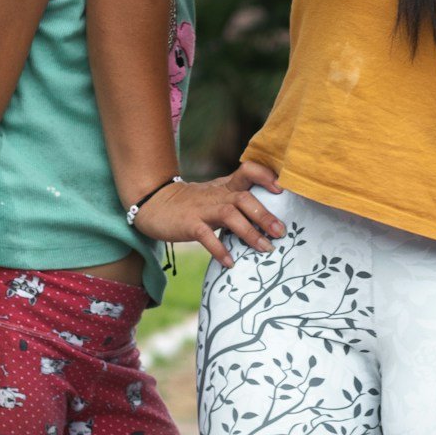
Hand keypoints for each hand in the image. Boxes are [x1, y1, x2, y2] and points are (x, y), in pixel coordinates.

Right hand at [133, 162, 286, 267]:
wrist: (154, 203)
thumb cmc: (193, 202)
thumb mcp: (217, 195)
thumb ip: (238, 201)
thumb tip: (268, 217)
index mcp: (226, 186)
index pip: (248, 171)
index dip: (265, 176)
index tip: (282, 189)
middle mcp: (218, 195)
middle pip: (244, 199)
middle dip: (265, 215)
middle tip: (281, 232)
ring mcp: (203, 209)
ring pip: (230, 215)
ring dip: (249, 232)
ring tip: (265, 248)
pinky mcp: (189, 224)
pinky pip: (206, 236)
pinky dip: (219, 249)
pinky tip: (230, 262)